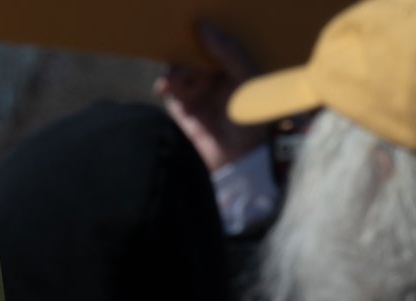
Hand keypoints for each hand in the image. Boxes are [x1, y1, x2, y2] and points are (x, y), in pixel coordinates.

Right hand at [155, 23, 265, 171]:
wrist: (236, 159)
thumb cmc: (250, 118)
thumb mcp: (246, 78)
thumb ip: (228, 52)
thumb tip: (203, 26)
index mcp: (237, 66)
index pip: (218, 43)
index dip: (206, 34)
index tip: (194, 25)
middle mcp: (217, 77)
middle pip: (195, 53)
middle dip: (187, 51)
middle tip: (181, 50)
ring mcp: (198, 92)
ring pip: (179, 68)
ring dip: (176, 69)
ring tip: (176, 76)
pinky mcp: (182, 108)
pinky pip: (168, 88)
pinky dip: (164, 83)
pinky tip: (165, 86)